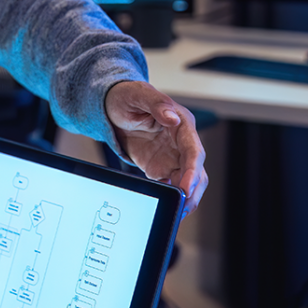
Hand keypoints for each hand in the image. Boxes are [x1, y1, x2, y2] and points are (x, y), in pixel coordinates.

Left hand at [103, 81, 207, 212]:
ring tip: (176, 212)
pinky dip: (170, 196)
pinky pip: (170, 185)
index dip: (192, 171)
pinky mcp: (160, 166)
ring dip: (184, 197)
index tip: (186, 187)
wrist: (111, 106)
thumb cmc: (127, 96)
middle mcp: (182, 143)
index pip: (193, 151)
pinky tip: (164, 204)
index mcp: (182, 124)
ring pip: (187, 181)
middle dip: (192, 191)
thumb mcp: (138, 95)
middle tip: (183, 208)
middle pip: (196, 171)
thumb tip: (172, 118)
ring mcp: (172, 156)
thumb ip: (156, 105)